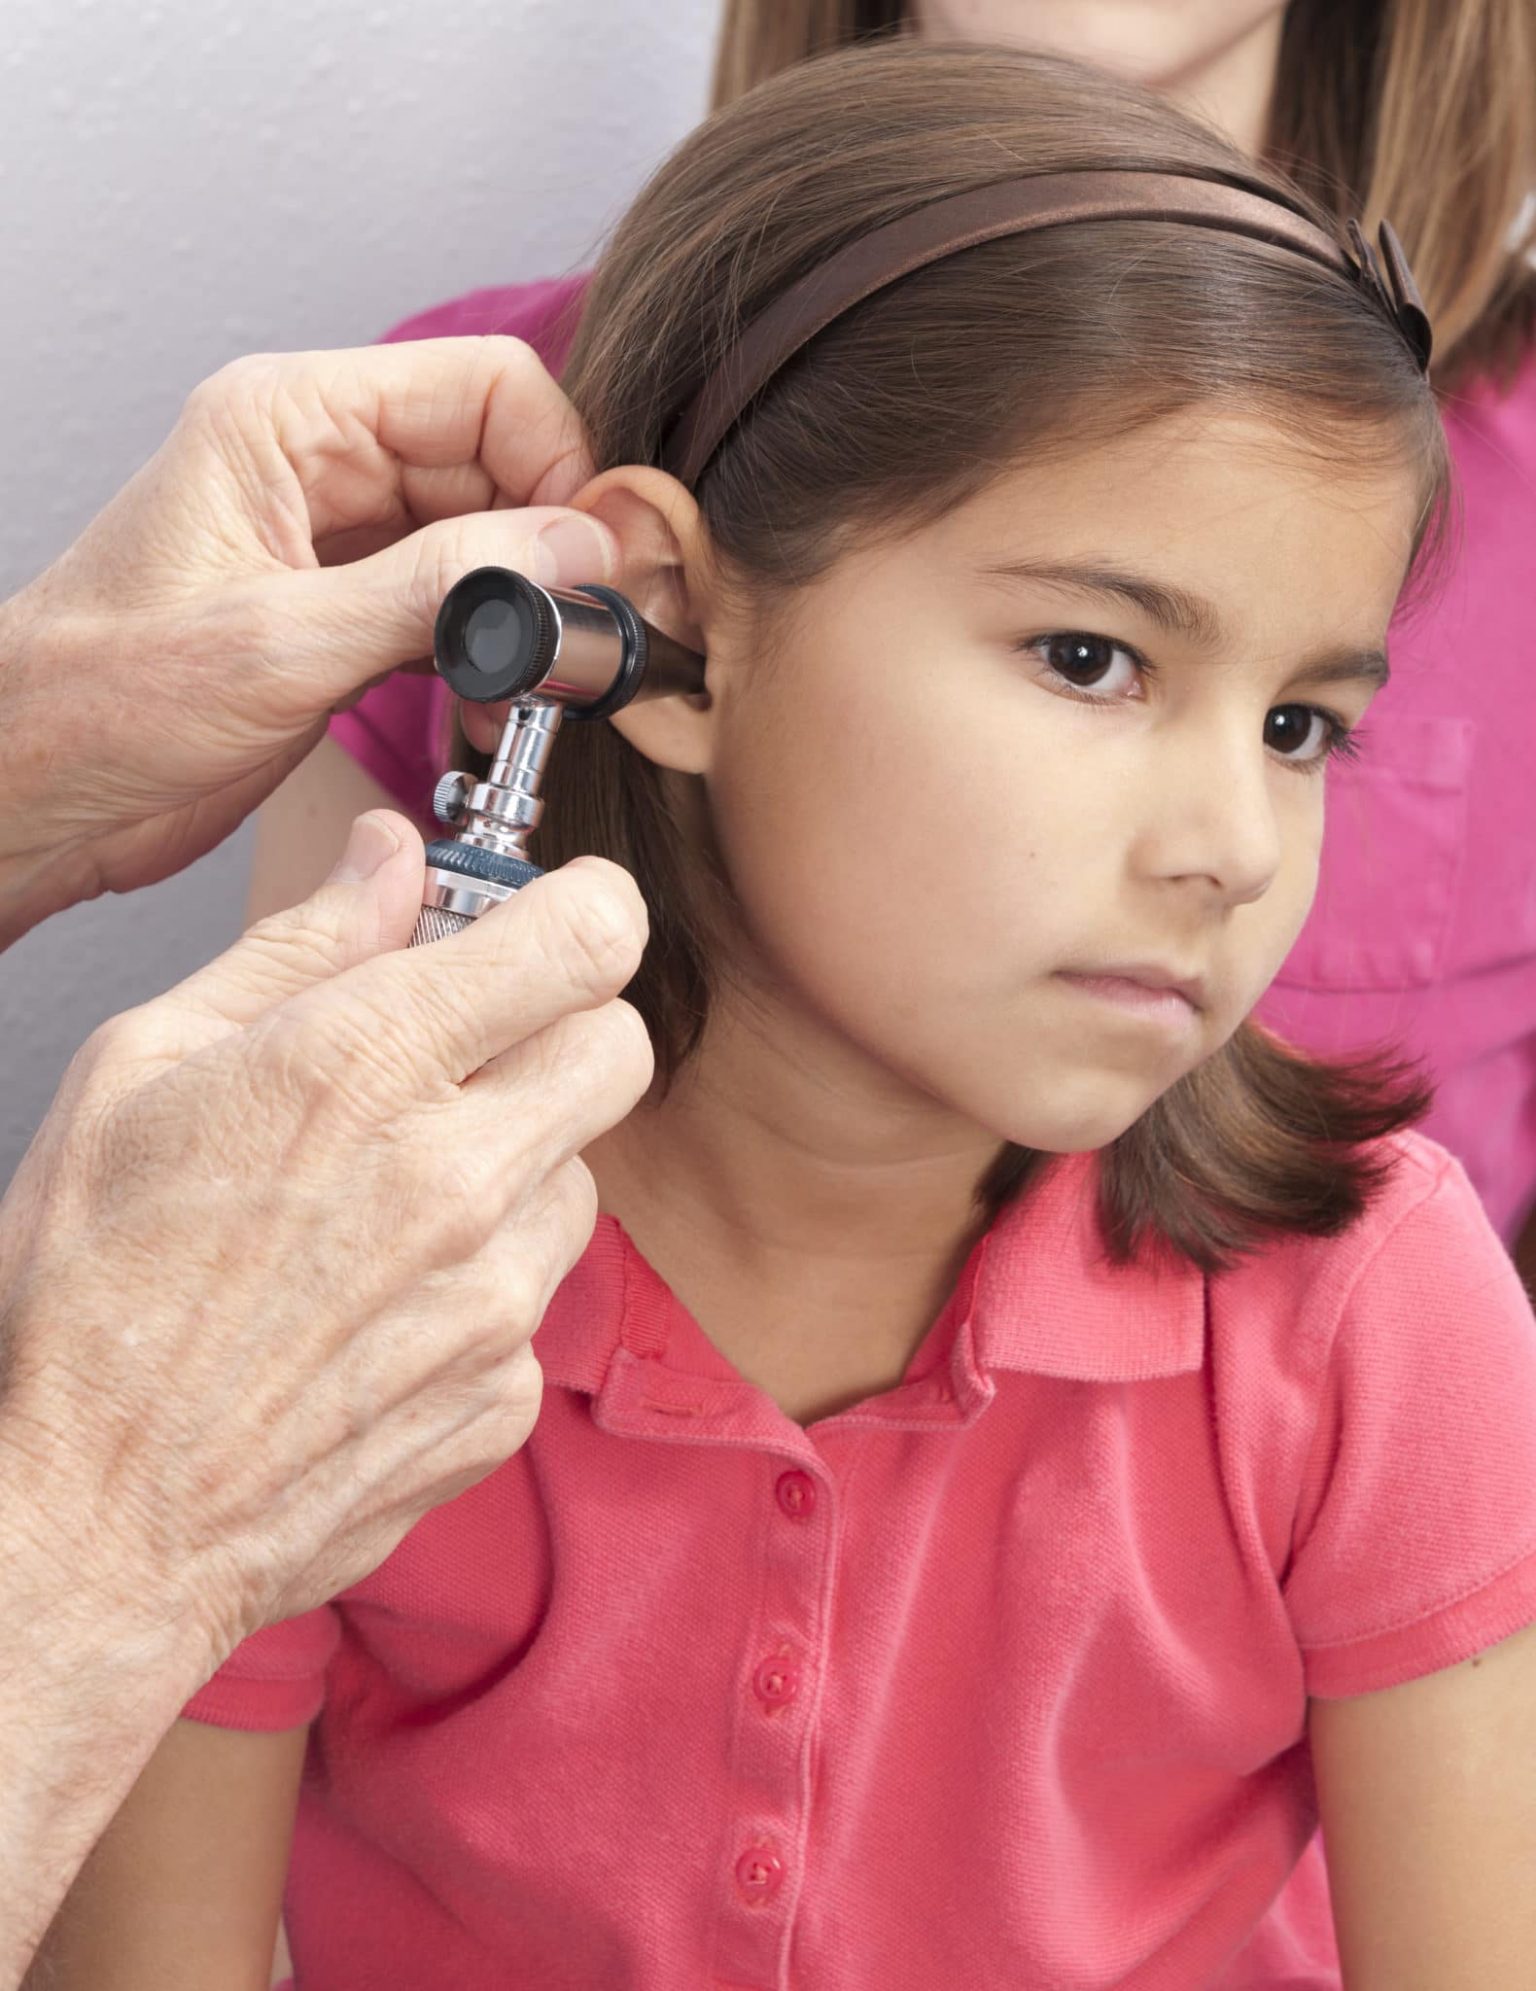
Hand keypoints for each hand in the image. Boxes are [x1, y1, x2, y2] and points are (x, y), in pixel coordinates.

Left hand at [0, 338, 617, 943]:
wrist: (40, 791)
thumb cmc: (101, 701)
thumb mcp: (284, 643)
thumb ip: (440, 588)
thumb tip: (572, 549)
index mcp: (288, 420)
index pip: (485, 389)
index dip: (559, 464)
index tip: (591, 559)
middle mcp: (320, 466)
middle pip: (500, 466)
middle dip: (553, 551)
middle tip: (582, 640)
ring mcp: (339, 544)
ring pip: (490, 546)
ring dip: (528, 617)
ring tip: (537, 689)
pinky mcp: (348, 617)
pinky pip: (459, 612)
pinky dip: (495, 659)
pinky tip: (500, 708)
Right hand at [0, 815, 650, 1669]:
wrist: (88, 1524)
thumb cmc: (85, 1295)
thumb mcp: (143, 1068)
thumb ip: (295, 946)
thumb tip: (388, 858)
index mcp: (365, 1066)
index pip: (586, 936)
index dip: (581, 910)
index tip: (553, 919)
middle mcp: (459, 1177)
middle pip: (621, 1045)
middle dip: (562, 1028)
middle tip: (470, 1055)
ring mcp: (496, 1297)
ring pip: (584, 1173)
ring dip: (520, 1163)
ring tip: (393, 1200)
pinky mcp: (506, 1394)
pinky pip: (543, 1293)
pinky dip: (487, 1280)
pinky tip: (383, 1302)